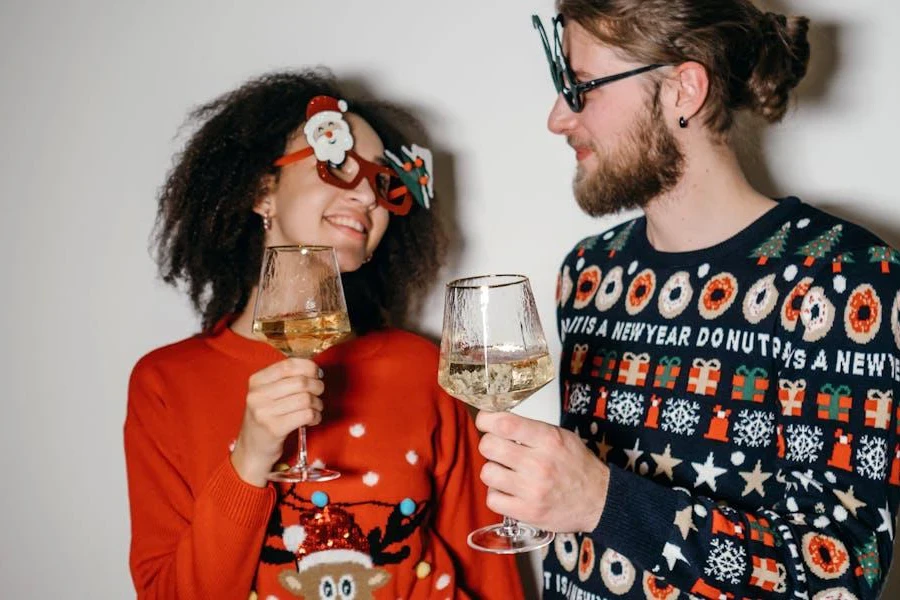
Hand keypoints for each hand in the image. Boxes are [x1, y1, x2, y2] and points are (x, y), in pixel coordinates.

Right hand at [231, 358, 324, 486]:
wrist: (252, 449)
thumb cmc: (266, 418)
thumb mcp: (267, 394)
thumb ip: (286, 380)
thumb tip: (315, 370)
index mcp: (256, 381)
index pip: (289, 365)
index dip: (309, 367)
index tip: (317, 374)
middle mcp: (257, 395)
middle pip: (301, 382)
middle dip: (317, 386)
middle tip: (318, 394)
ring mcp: (264, 412)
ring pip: (306, 399)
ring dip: (317, 404)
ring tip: (315, 409)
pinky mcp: (274, 429)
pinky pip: (306, 415)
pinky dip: (316, 416)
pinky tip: (312, 419)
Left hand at [475, 410, 609, 532]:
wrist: (599, 500)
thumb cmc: (578, 467)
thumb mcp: (561, 436)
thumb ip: (530, 429)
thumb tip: (496, 421)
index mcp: (548, 440)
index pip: (505, 423)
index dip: (486, 420)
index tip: (484, 421)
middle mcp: (539, 464)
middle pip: (489, 446)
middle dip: (490, 445)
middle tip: (498, 449)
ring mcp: (532, 490)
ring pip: (487, 473)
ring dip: (493, 471)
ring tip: (507, 472)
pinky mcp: (527, 512)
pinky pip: (492, 499)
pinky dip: (497, 494)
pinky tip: (509, 491)